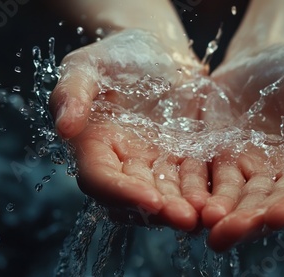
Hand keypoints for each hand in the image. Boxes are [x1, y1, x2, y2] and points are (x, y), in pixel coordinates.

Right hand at [49, 30, 210, 230]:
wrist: (158, 51)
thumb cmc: (117, 54)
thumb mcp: (88, 65)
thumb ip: (72, 92)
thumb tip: (64, 127)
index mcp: (93, 146)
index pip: (100, 178)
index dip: (122, 193)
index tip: (150, 199)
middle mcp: (121, 163)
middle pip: (134, 198)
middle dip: (159, 211)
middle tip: (185, 218)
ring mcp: (153, 165)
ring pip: (165, 196)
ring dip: (183, 209)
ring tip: (205, 216)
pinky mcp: (181, 160)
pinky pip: (190, 182)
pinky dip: (202, 194)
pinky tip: (218, 202)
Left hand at [200, 44, 283, 250]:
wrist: (263, 59)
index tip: (277, 216)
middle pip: (271, 202)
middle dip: (251, 219)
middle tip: (230, 231)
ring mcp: (251, 170)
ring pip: (238, 197)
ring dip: (223, 213)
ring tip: (207, 225)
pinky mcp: (222, 159)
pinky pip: (209, 178)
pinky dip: (199, 191)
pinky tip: (186, 203)